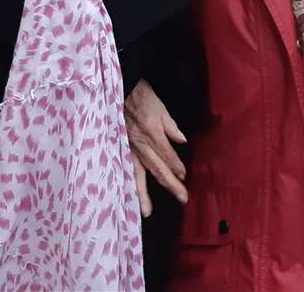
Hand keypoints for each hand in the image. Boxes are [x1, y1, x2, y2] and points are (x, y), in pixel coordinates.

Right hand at [125, 78, 188, 215]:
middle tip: (182, 199)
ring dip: (143, 194)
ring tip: (147, 212)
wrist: (119, 90)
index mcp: (152, 133)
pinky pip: (125, 169)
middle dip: (170, 185)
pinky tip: (130, 195)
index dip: (176, 166)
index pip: (167, 155)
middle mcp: (140, 144)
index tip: (183, 177)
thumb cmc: (141, 97)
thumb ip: (171, 127)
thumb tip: (182, 142)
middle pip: (157, 169)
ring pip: (137, 174)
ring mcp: (128, 148)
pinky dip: (128, 183)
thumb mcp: (160, 107)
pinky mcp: (120, 148)